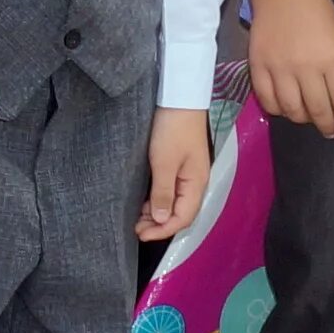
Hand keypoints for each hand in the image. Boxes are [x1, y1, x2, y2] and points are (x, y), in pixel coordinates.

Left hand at [137, 107, 210, 241]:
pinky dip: (158, 200)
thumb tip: (162, 219)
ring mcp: (188, 173)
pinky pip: (171, 190)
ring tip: (138, 218)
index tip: (142, 234)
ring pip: (175, 202)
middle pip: (181, 212)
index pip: (184, 217)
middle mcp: (195, 182)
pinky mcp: (180, 164)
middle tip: (136, 229)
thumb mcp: (164, 162)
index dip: (164, 230)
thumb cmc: (172, 129)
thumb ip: (163, 192)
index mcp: (196, 184)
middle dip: (160, 225)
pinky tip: (146, 202)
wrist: (179, 98)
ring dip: (158, 213)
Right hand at [246, 0, 333, 136]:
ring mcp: (280, 69)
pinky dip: (277, 109)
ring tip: (307, 117)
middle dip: (327, 126)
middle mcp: (306, 68)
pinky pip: (267, 100)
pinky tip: (284, 108)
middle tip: (330, 130)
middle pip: (318, 110)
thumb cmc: (316, 10)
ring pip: (292, 110)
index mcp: (332, 59)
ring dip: (302, 119)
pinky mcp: (258, 67)